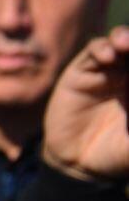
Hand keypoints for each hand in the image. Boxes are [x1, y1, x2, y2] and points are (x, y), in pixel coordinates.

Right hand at [42, 25, 128, 181]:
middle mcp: (127, 75)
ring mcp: (105, 72)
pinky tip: (107, 55)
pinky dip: (100, 49)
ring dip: (124, 38)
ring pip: (118, 43)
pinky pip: (92, 52)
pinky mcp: (80, 73)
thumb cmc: (114, 154)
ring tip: (126, 43)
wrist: (76, 162)